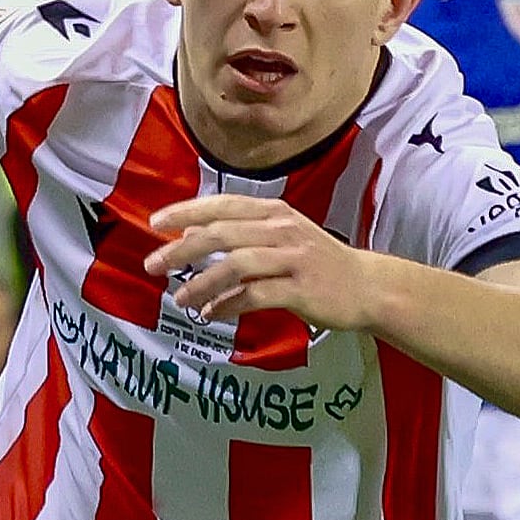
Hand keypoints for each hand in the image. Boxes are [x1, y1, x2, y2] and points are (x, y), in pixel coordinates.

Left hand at [148, 195, 381, 331]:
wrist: (366, 286)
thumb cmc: (316, 262)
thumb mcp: (280, 236)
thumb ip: (239, 234)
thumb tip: (189, 237)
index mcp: (274, 212)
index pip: (222, 205)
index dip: (186, 211)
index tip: (155, 222)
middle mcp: (282, 230)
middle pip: (222, 234)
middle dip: (182, 250)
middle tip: (153, 265)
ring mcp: (293, 258)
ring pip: (235, 264)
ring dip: (202, 283)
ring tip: (180, 299)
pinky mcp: (301, 289)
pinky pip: (255, 296)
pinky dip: (228, 305)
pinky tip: (212, 314)